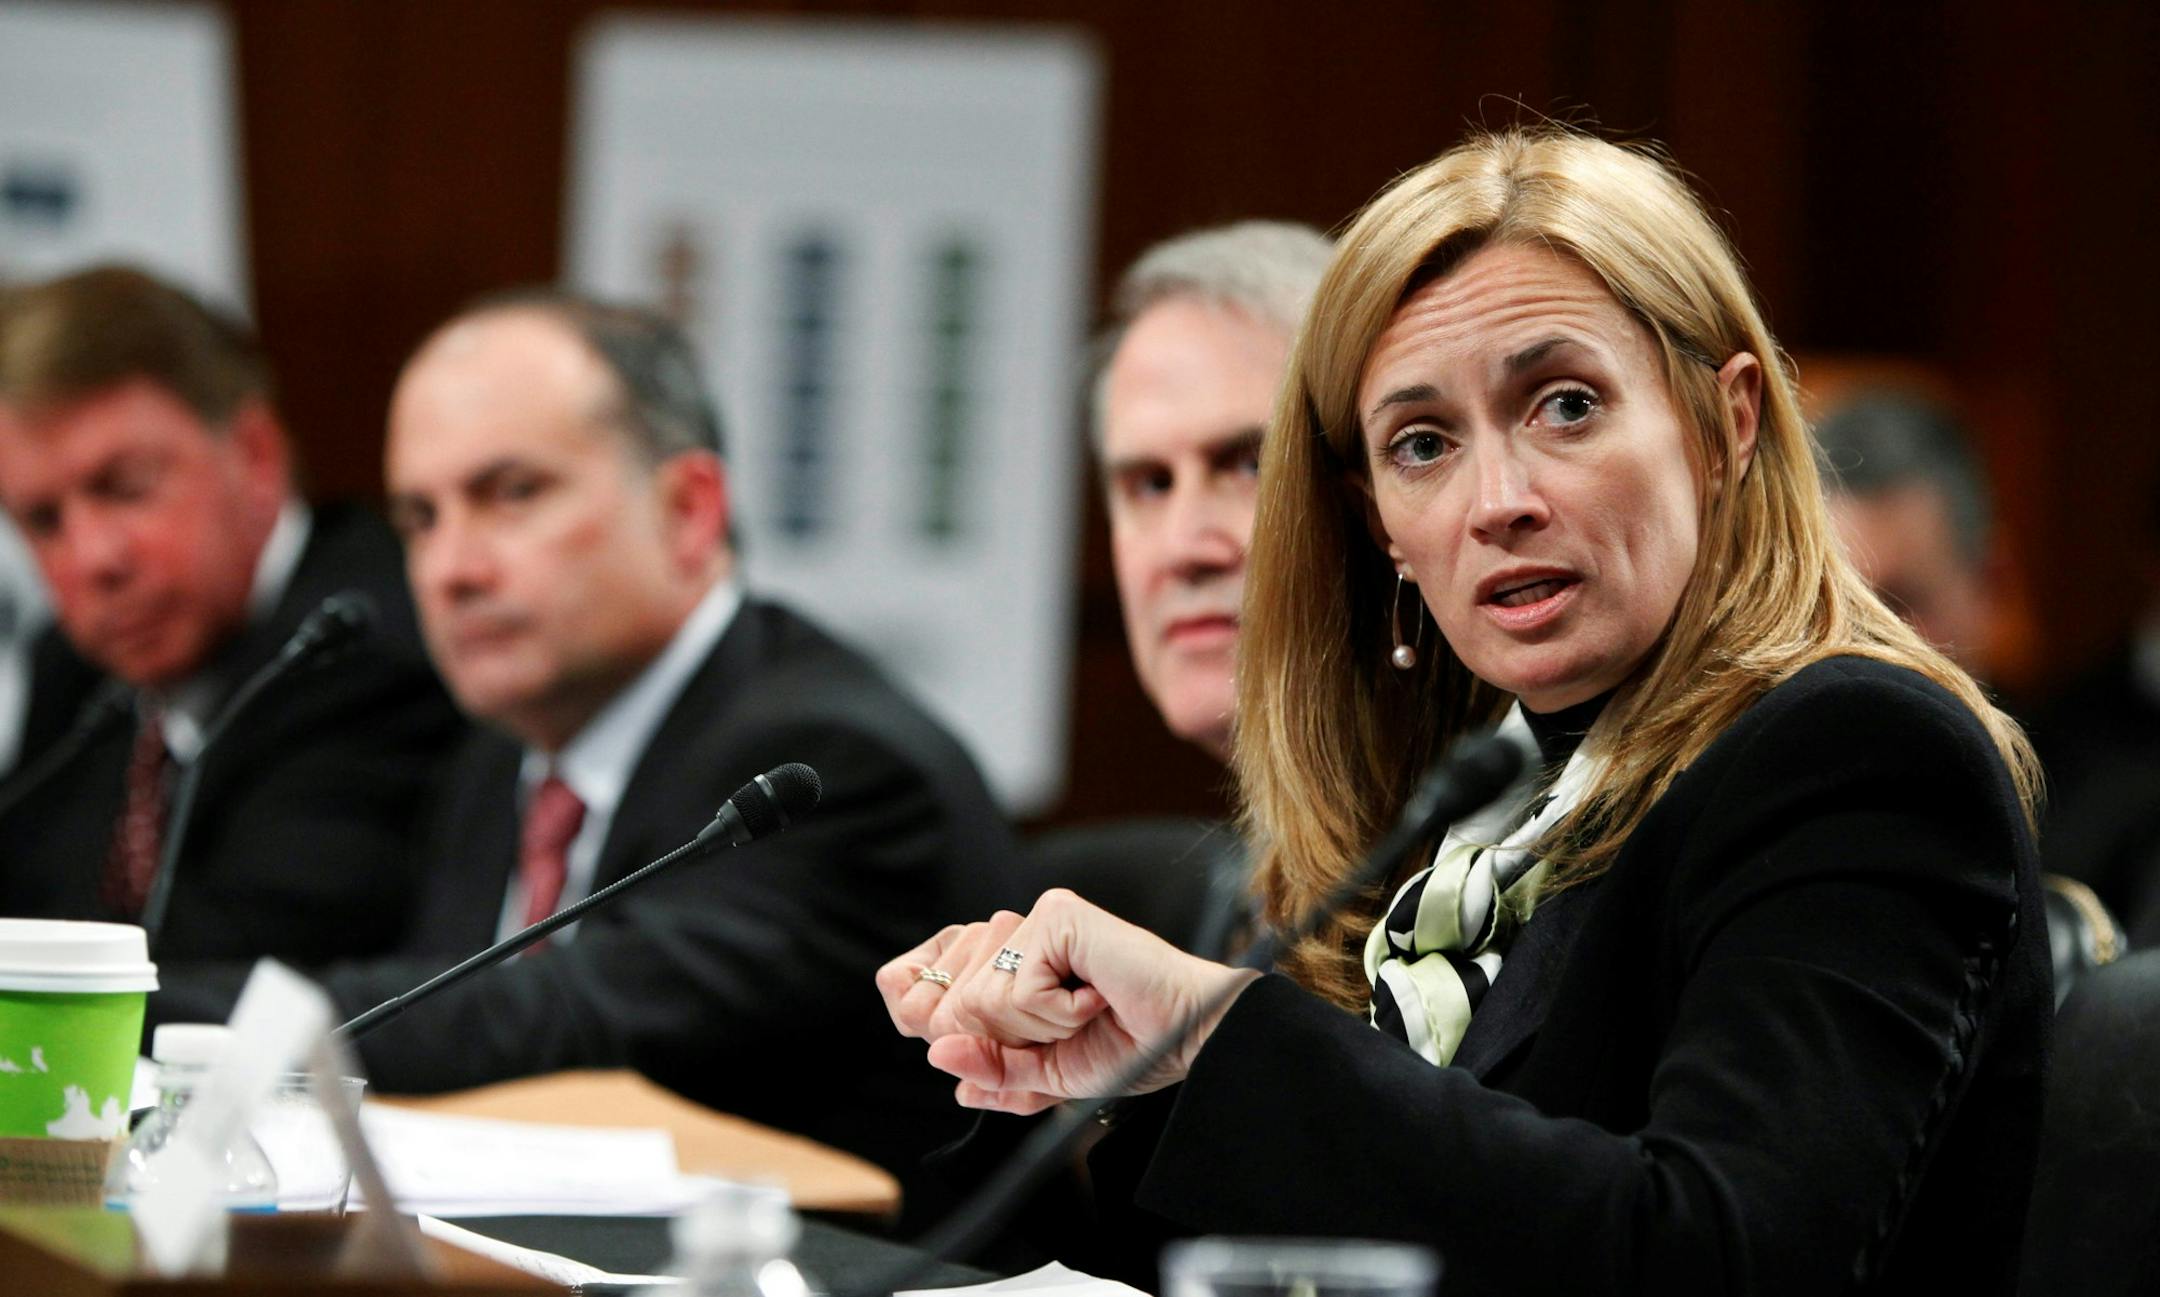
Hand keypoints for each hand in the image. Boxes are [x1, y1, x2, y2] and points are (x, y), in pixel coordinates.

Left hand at [903, 889, 1261, 1114]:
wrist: (1190, 1035)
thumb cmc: (1131, 1045)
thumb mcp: (1045, 1077)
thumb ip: (992, 1072)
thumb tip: (938, 1056)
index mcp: (1000, 966)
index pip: (919, 994)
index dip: (949, 1035)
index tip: (1018, 1046)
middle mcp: (1009, 935)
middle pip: (947, 1011)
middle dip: (1008, 1042)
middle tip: (1067, 1028)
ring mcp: (1031, 920)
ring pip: (978, 1003)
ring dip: (1038, 1030)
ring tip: (1085, 1011)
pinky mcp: (1054, 914)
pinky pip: (1016, 991)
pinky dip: (1057, 1014)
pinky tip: (1095, 997)